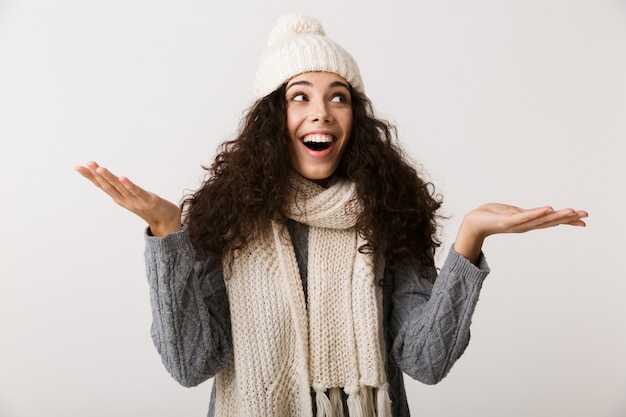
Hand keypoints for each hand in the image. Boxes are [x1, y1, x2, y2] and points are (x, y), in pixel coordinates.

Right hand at [75, 161, 181, 235]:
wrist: (166, 220)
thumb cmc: (149, 205)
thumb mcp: (132, 195)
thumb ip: (121, 188)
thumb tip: (110, 176)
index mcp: (120, 198)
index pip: (102, 185)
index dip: (90, 177)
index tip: (78, 167)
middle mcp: (125, 200)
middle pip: (108, 186)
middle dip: (96, 175)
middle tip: (87, 164)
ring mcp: (136, 201)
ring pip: (120, 188)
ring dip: (109, 178)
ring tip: (99, 168)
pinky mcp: (149, 201)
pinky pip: (137, 192)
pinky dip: (129, 186)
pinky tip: (123, 178)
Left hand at [454, 203, 587, 263]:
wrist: (473, 223)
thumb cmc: (492, 216)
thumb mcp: (514, 213)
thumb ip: (528, 214)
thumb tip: (539, 212)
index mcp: (528, 222)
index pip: (551, 221)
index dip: (567, 220)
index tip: (583, 219)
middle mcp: (526, 225)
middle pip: (550, 221)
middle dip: (568, 218)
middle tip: (585, 215)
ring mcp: (518, 224)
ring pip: (541, 219)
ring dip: (556, 215)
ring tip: (571, 211)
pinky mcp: (508, 220)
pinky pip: (524, 216)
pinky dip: (536, 213)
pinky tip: (548, 209)